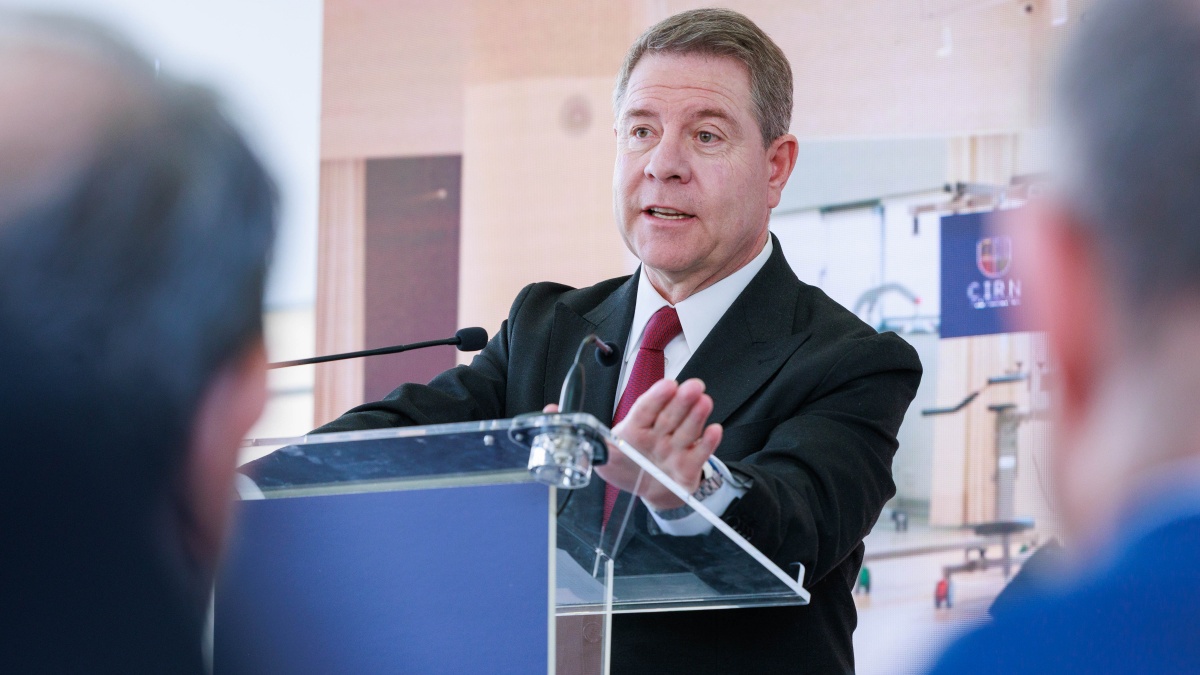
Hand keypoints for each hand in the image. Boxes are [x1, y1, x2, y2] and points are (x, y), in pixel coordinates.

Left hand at [598, 378, 722, 510]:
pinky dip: (708, 443)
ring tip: (704, 402)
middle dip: (682, 400)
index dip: (657, 397)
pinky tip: (713, 431)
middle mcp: (658, 435)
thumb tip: (568, 425)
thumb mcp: (603, 459)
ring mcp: (675, 449)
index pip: (646, 409)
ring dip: (696, 416)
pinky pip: (700, 453)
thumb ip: (592, 444)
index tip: (667, 386)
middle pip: (670, 415)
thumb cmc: (628, 469)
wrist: (648, 491)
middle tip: (692, 387)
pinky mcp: (690, 466)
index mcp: (636, 428)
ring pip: (687, 430)